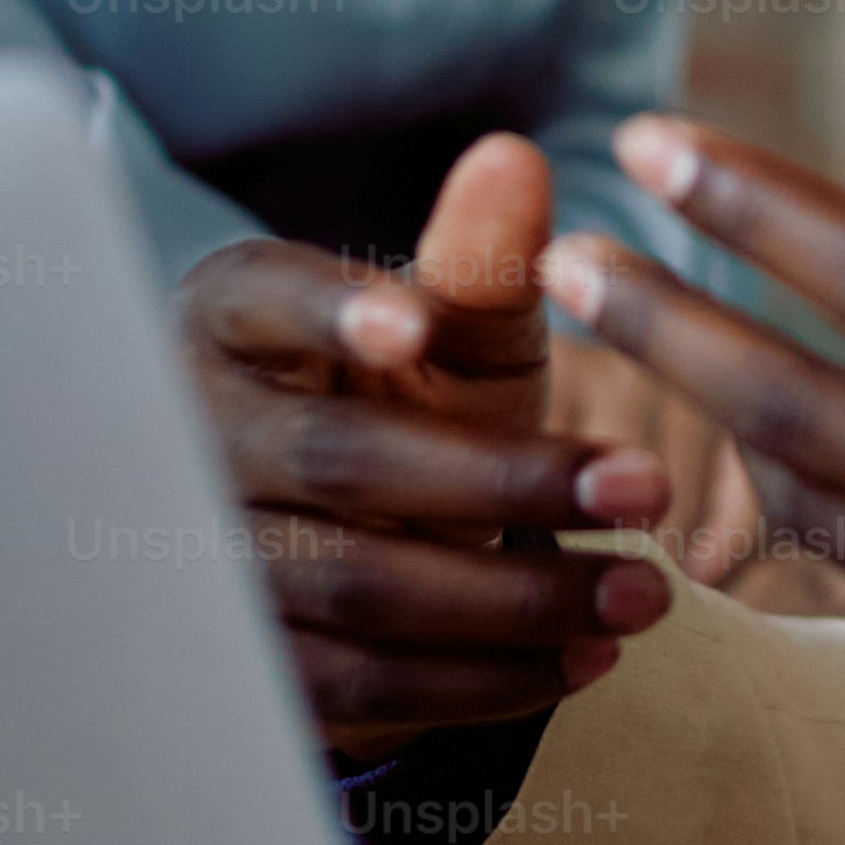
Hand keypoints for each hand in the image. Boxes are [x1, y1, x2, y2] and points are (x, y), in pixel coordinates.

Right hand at [179, 133, 676, 755]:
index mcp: (233, 315)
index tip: (416, 328)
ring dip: (516, 600)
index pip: (267, 302)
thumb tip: (513, 158)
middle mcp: (194, 434)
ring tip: (649, 592)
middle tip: (650, 483)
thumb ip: (481, 260)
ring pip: (358, 586)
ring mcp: (209, 561)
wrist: (347, 540)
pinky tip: (585, 659)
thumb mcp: (450, 333)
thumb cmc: (402, 399)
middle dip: (503, 483)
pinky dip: (481, 682)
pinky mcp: (251, 668)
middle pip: (339, 463)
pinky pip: (362, 685)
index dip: (333, 314)